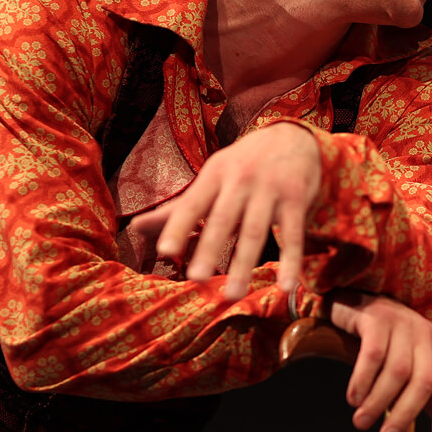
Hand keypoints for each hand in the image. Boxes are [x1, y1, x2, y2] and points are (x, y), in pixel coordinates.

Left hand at [130, 122, 320, 300]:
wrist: (292, 137)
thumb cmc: (243, 164)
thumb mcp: (212, 177)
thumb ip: (179, 208)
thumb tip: (134, 229)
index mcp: (214, 175)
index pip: (192, 204)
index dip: (178, 226)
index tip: (165, 250)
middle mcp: (240, 180)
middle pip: (223, 219)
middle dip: (210, 249)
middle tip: (196, 279)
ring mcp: (270, 189)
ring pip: (255, 231)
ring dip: (244, 265)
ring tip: (234, 294)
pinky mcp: (297, 199)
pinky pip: (293, 235)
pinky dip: (290, 262)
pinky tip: (285, 286)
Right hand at [328, 290, 431, 431]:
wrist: (355, 301)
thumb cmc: (386, 342)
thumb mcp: (411, 366)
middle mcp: (425, 333)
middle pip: (423, 381)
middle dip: (405, 414)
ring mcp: (402, 322)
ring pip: (397, 371)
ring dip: (378, 401)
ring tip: (361, 421)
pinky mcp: (377, 316)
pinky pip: (373, 355)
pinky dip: (363, 380)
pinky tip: (353, 398)